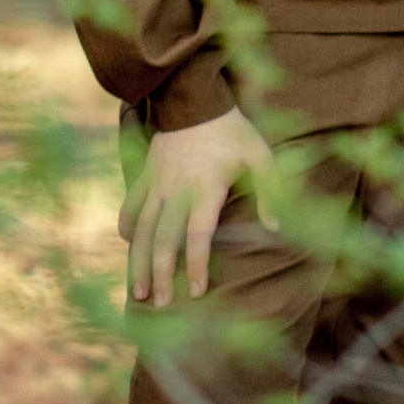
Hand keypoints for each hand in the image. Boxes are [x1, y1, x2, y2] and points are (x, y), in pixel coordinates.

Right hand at [119, 107, 275, 303]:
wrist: (193, 99)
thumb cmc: (231, 130)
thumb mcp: (259, 154)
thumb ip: (269, 191)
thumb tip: (275, 228)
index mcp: (205, 189)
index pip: (198, 236)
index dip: (196, 265)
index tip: (197, 292)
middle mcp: (177, 192)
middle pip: (164, 241)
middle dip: (162, 276)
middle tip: (160, 304)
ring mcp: (157, 185)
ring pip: (143, 231)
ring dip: (139, 263)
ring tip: (138, 291)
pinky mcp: (145, 175)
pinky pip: (131, 206)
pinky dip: (128, 227)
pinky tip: (129, 245)